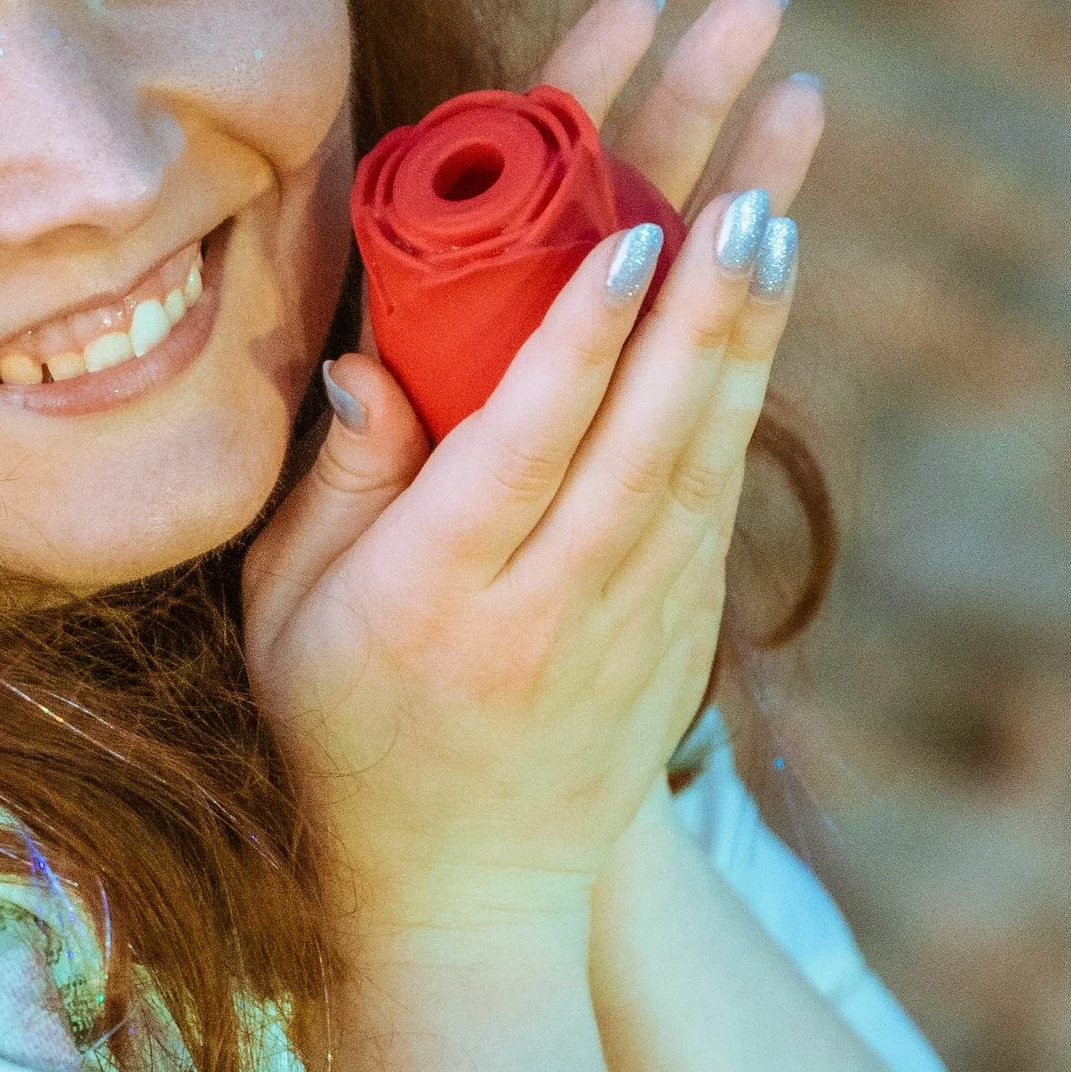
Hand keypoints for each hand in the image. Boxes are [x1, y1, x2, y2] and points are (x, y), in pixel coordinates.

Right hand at [241, 0, 817, 936]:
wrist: (465, 888)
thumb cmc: (343, 722)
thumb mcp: (288, 616)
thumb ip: (336, 485)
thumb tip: (366, 357)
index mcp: (435, 598)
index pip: (523, 449)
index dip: (581, 340)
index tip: (631, 237)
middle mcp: (549, 606)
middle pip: (645, 434)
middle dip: (702, 302)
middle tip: (751, 183)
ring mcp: (634, 616)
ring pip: (706, 444)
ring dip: (748, 316)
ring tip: (783, 187)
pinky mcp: (683, 617)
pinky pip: (720, 472)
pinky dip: (748, 371)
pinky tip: (771, 271)